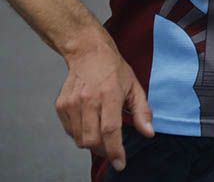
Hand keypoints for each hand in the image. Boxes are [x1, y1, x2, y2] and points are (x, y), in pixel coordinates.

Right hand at [56, 38, 152, 170]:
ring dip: (92, 144)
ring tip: (102, 136)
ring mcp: (71, 104)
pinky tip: (90, 124)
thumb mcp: (135, 87)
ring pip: (79, 139)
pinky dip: (80, 134)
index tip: (120, 163)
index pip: (110, 131)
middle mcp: (88, 100)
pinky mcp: (61, 106)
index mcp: (109, 95)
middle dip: (104, 151)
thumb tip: (149, 133)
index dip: (115, 151)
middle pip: (92, 140)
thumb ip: (142, 112)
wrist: (88, 53)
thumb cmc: (115, 70)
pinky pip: (70, 131)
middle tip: (113, 150)